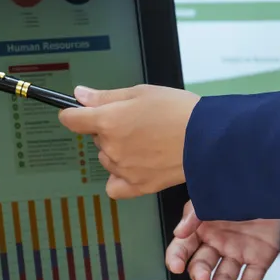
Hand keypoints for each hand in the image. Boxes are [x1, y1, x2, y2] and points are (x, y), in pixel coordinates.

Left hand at [58, 84, 199, 198]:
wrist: (207, 138)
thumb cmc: (179, 111)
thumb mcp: (141, 92)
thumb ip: (105, 96)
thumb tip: (80, 95)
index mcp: (108, 121)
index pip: (72, 119)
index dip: (73, 113)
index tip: (78, 112)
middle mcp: (111, 147)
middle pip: (95, 138)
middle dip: (109, 129)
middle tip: (137, 122)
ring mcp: (123, 169)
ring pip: (106, 159)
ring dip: (117, 151)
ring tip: (145, 142)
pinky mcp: (137, 186)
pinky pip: (114, 187)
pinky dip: (118, 178)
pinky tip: (133, 167)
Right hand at [165, 201, 279, 279]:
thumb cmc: (244, 186)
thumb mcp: (215, 196)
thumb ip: (194, 213)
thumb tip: (179, 232)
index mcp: (203, 226)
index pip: (183, 246)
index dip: (176, 257)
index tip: (176, 266)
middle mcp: (218, 241)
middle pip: (203, 264)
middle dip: (200, 273)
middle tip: (202, 277)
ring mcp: (238, 251)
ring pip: (226, 275)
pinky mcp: (260, 257)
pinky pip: (251, 279)